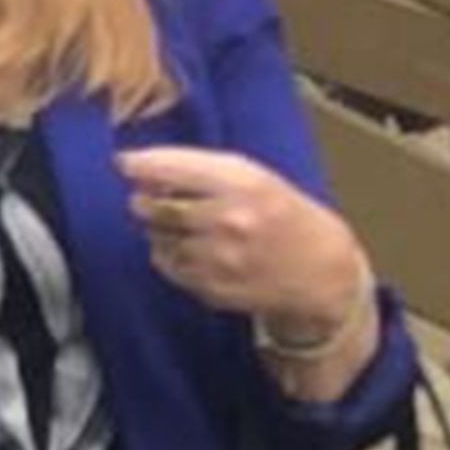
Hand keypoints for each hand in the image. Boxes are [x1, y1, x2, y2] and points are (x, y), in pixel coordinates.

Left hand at [111, 146, 369, 338]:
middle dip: (146, 199)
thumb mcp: (256, 178)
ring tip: (187, 226)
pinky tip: (195, 249)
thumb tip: (139, 167)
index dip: (139, 164)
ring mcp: (218, 258)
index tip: (126, 162)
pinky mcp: (209, 286)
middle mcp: (228, 220)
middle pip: (151, 205)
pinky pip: (165, 263)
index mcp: (244, 185)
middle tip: (156, 197)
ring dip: (159, 228)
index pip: (170, 168)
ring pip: (154, 236)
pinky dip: (169, 254)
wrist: (323, 273)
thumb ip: (201, 170)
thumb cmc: (286, 216)